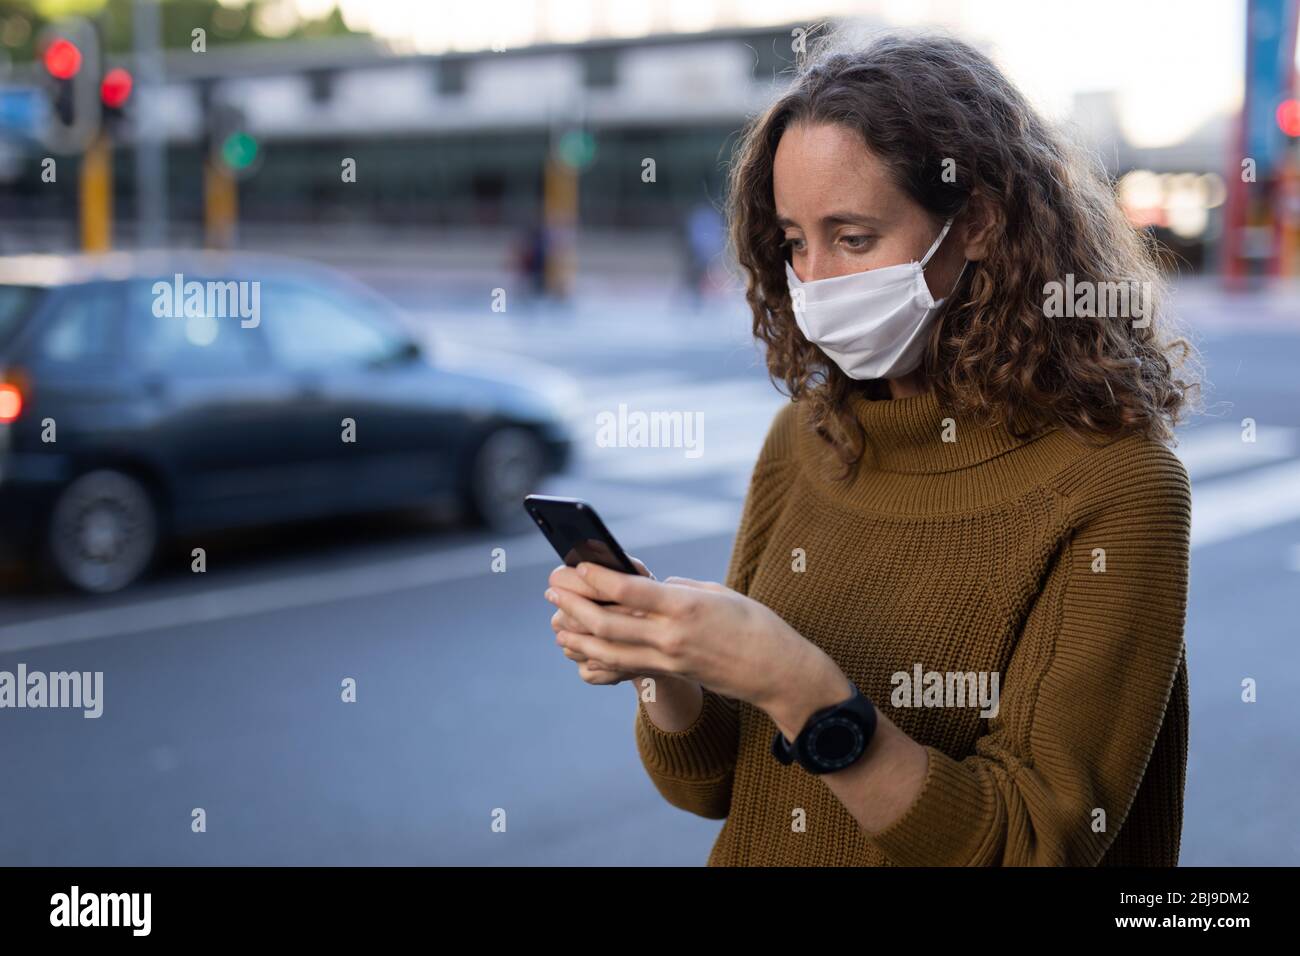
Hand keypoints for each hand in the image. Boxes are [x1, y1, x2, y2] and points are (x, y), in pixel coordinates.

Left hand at [545, 561, 844, 714]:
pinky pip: (624, 667)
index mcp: (686, 606)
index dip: (596, 578)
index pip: (629, 590)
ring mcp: (669, 661)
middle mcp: (673, 636)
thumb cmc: (754, 623)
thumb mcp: (717, 592)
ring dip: (577, 635)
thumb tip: (648, 587)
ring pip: (609, 651)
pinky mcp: (670, 675)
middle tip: (553, 589)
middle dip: (575, 606)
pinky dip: (596, 658)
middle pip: (609, 624)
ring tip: (557, 620)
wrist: (777, 671)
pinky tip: (580, 648)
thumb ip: (678, 589)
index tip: (575, 564)